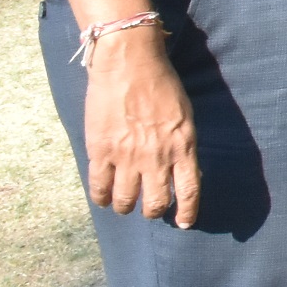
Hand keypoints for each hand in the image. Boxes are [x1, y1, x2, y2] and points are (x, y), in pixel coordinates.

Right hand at [83, 26, 200, 226]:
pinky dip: (101, 198)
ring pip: (125, 201)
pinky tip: (103, 197)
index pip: (188, 191)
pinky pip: (98, 188)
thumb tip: (182, 170)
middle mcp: (156, 156)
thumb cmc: (161, 84)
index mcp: (183, 146)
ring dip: (126, 206)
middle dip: (153, 211)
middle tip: (149, 208)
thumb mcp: (184, 115)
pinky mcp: (100, 151)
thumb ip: (182, 144)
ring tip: (125, 203)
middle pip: (155, 203)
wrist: (129, 62)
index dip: (187, 212)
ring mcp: (127, 156)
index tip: (184, 223)